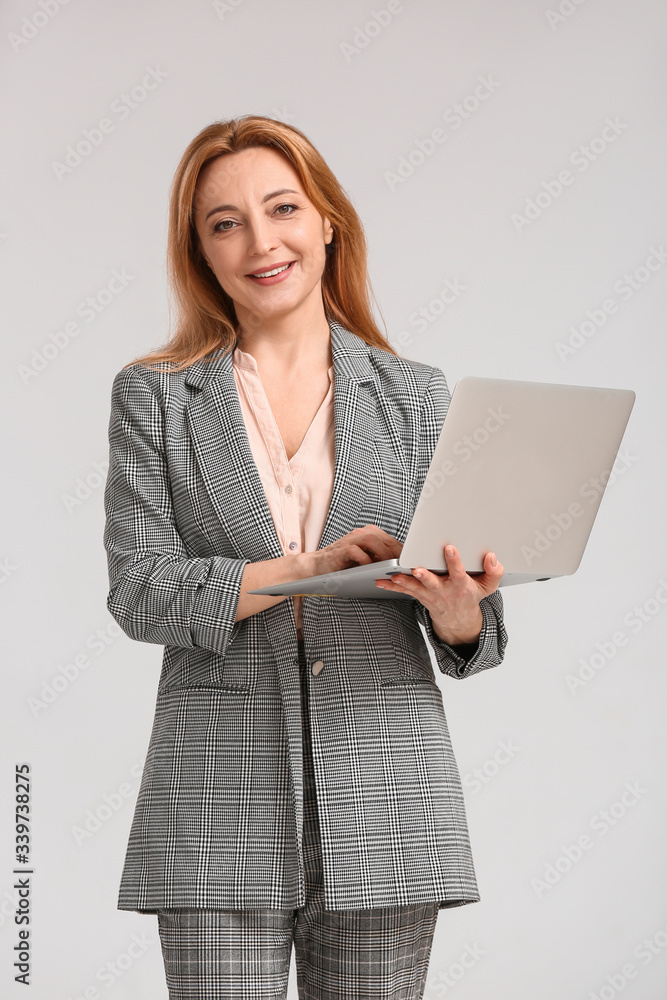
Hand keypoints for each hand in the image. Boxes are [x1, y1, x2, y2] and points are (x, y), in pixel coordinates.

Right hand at [306, 525, 402, 583]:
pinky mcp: (341, 549)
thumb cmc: (344, 565)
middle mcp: (361, 534)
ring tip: (390, 566)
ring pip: (372, 540)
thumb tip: (401, 567)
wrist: (318, 567)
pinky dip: (364, 559)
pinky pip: (355, 550)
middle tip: (405, 566)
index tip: (411, 562)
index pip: (391, 540)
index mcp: (370, 534)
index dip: (403, 551)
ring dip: (383, 554)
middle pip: (384, 538)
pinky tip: (370, 568)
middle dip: (396, 552)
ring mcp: (351, 540)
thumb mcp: (366, 561)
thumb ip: (380, 559)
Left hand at [374, 544, 503, 644]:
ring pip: (416, 588)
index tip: (450, 548)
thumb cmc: (471, 596)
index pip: (459, 572)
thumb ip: (494, 572)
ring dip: (404, 582)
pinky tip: (380, 581)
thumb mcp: (488, 587)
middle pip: (433, 583)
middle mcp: (444, 590)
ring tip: (395, 576)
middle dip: (425, 576)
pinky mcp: (419, 596)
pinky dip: (392, 586)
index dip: (454, 561)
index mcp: (461, 585)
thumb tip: (492, 556)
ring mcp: (430, 594)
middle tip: (417, 569)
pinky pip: (405, 591)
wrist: (458, 619)